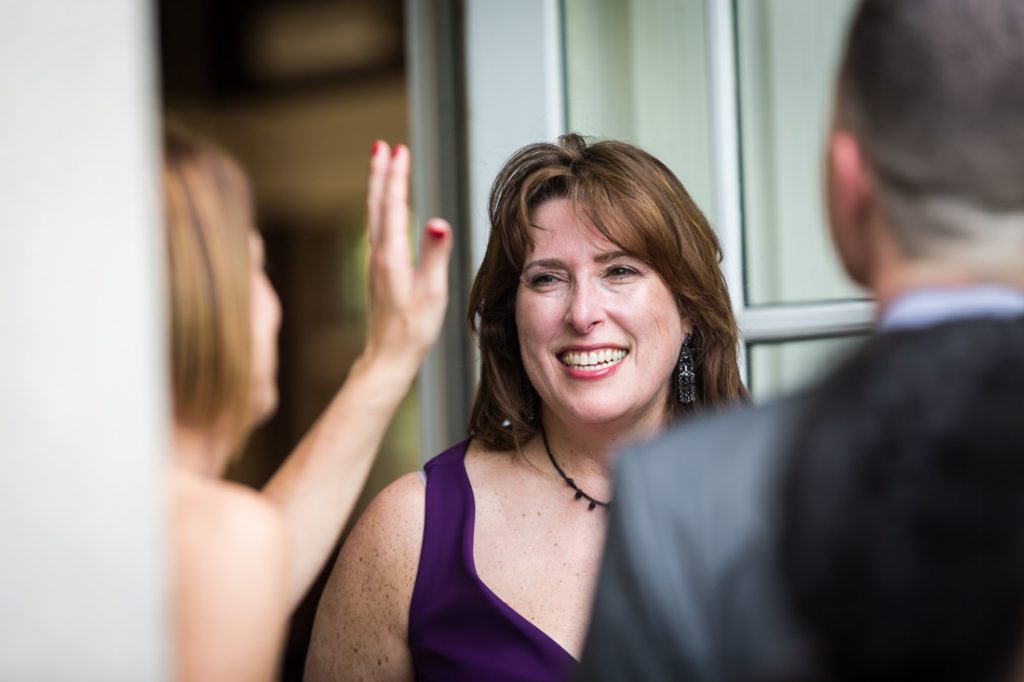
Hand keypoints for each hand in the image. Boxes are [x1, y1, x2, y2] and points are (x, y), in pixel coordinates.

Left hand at [361, 141, 451, 373]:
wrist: (388, 358)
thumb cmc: (413, 330)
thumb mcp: (432, 293)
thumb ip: (435, 255)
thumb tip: (439, 222)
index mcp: (392, 256)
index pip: (394, 206)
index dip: (396, 176)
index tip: (398, 150)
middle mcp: (378, 255)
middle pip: (377, 205)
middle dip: (380, 173)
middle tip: (382, 146)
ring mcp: (375, 263)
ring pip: (373, 216)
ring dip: (377, 188)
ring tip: (380, 166)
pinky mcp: (377, 272)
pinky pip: (375, 229)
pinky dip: (379, 209)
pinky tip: (383, 210)